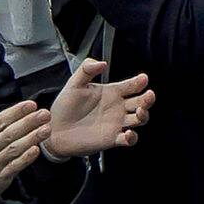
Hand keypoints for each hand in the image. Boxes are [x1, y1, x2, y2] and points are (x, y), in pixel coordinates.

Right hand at [0, 91, 53, 200]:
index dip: (16, 112)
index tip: (32, 104)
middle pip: (9, 133)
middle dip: (29, 122)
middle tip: (45, 114)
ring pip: (14, 149)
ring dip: (32, 138)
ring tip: (47, 128)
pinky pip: (15, 166)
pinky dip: (26, 158)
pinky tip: (37, 149)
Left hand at [41, 57, 155, 157]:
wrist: (54, 130)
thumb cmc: (65, 106)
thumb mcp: (74, 83)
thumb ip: (87, 69)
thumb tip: (102, 63)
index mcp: (111, 92)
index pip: (131, 85)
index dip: (139, 82)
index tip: (143, 78)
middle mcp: (117, 107)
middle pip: (141, 102)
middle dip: (148, 98)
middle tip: (149, 95)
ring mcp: (117, 124)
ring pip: (139, 119)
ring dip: (144, 115)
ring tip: (140, 111)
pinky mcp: (112, 139)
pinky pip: (129, 140)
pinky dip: (132, 138)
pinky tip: (127, 133)